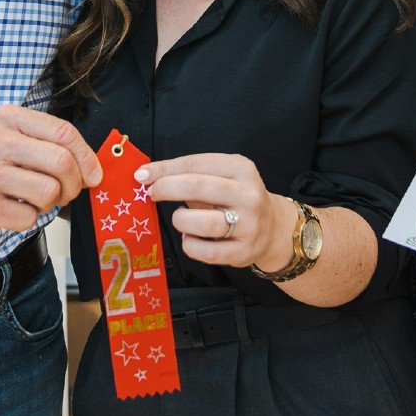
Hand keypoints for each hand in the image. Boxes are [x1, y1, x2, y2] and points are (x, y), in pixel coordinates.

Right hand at [0, 105, 101, 238]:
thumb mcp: (16, 140)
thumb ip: (54, 146)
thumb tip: (94, 171)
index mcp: (10, 118)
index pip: (64, 132)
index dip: (87, 157)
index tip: (93, 174)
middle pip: (61, 162)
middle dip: (74, 184)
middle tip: (67, 191)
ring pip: (49, 191)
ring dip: (52, 203)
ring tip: (38, 199)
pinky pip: (30, 217)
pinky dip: (30, 218)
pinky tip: (16, 209)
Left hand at [138, 153, 293, 271]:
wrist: (272, 228)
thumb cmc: (235, 199)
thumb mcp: (221, 177)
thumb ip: (189, 175)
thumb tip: (147, 176)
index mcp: (241, 169)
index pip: (196, 164)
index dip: (165, 169)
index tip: (142, 175)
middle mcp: (248, 195)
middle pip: (199, 187)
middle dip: (167, 188)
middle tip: (152, 193)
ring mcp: (249, 225)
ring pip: (203, 222)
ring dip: (182, 220)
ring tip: (181, 219)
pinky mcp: (243, 251)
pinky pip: (206, 251)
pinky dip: (190, 244)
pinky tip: (191, 238)